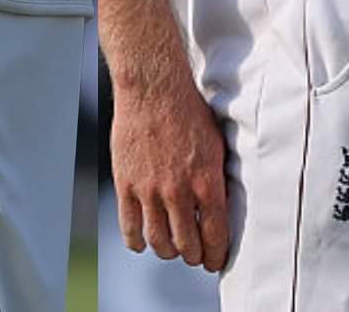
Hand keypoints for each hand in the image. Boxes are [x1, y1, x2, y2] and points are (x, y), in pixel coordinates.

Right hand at [112, 69, 230, 270]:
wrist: (153, 88)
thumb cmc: (188, 112)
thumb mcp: (216, 146)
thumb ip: (217, 180)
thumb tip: (222, 210)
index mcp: (206, 182)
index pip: (215, 237)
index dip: (216, 256)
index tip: (215, 261)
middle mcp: (178, 191)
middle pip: (187, 246)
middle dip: (194, 256)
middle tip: (195, 254)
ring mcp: (149, 190)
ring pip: (159, 243)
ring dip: (168, 251)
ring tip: (171, 246)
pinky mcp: (126, 185)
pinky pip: (130, 228)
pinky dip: (138, 242)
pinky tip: (144, 240)